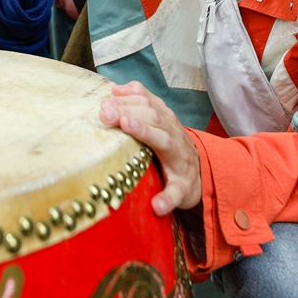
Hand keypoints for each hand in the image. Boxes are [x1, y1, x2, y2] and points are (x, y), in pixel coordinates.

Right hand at [99, 82, 200, 216]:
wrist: (195, 164)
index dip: (142, 129)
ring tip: (103, 105)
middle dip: (126, 111)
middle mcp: (172, 128)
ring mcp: (166, 116)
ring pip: (147, 102)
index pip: (159, 136)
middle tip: (103, 114)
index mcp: (175, 150)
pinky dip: (132, 90)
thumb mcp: (180, 194)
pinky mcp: (161, 109)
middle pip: (150, 115)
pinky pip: (147, 94)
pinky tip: (117, 90)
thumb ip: (170, 199)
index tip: (124, 124)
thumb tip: (156, 208)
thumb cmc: (182, 180)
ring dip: (125, 101)